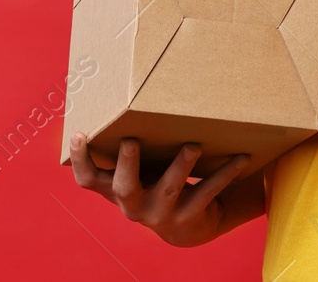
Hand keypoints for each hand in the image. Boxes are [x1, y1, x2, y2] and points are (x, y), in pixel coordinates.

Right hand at [69, 132, 260, 247]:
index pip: (88, 180)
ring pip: (168, 189)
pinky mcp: (189, 217)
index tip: (77, 133)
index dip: (80, 159)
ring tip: (193, 145)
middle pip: (122, 188)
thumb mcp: (141, 170)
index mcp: (116, 190)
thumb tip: (129, 90)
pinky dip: (224, 173)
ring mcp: (160, 215)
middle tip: (131, 140)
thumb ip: (130, 145)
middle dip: (126, 163)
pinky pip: (206, 192)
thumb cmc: (158, 183)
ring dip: (180, 167)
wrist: (189, 227)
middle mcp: (133, 206)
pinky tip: (240, 157)